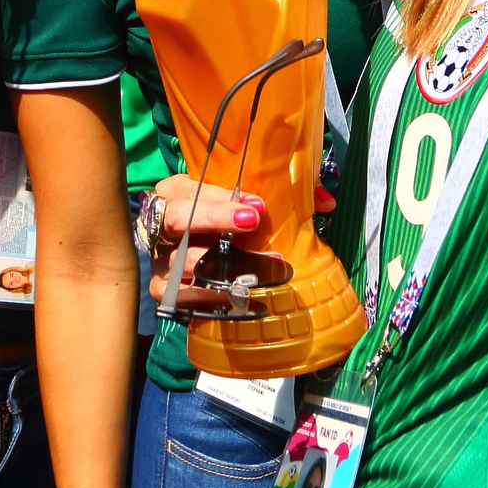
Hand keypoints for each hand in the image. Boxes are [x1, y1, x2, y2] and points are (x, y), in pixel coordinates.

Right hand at [143, 175, 333, 311]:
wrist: (194, 251)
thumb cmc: (223, 219)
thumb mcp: (242, 200)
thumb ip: (283, 194)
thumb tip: (326, 201)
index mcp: (176, 192)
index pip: (193, 189)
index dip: (223, 198)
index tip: (258, 206)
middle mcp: (161, 224)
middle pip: (177, 218)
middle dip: (214, 217)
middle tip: (252, 222)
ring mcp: (161, 260)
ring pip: (180, 262)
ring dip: (220, 266)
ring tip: (257, 272)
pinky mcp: (164, 291)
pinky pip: (181, 296)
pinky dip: (210, 297)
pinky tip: (239, 297)